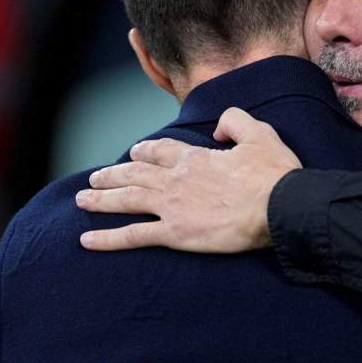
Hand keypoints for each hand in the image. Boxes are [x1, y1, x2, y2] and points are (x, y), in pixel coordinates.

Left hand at [77, 107, 300, 252]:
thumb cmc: (274, 176)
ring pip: (126, 200)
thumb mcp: (260, 134)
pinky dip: (107, 239)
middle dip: (111, 175)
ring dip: (101, 200)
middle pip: (134, 174)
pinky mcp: (174, 234)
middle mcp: (176, 180)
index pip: (160, 151)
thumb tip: (218, 128)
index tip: (134, 154)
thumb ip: (235, 121)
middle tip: (94, 179)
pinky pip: (133, 236)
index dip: (144, 152)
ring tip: (81, 201)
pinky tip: (87, 241)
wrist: (280, 209)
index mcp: (195, 158)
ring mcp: (172, 207)